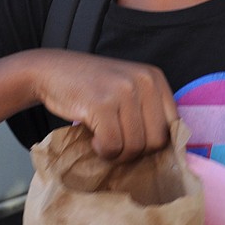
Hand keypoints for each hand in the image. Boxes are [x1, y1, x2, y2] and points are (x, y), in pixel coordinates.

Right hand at [33, 51, 177, 161]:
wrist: (51, 70)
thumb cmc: (91, 88)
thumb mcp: (128, 90)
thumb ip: (147, 112)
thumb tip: (166, 154)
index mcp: (155, 78)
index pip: (173, 126)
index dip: (153, 143)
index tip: (134, 143)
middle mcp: (144, 81)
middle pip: (156, 141)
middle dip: (135, 151)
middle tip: (115, 144)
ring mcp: (123, 91)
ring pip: (134, 147)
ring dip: (116, 153)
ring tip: (102, 140)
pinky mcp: (101, 104)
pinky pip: (112, 146)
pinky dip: (102, 151)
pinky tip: (93, 140)